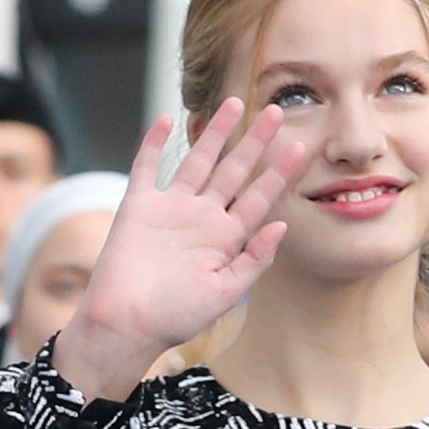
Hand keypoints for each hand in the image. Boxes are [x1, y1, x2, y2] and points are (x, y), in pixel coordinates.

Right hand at [59, 97, 308, 399]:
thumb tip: (282, 225)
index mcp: (226, 238)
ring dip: (214, 133)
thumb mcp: (226, 292)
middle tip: (276, 112)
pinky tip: (165, 119)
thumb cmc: (177, 316)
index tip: (302, 147)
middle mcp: (202, 217)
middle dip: (255, 142)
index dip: (280, 173)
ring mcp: (170, 208)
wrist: (126, 325)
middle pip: (234, 170)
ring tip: (234, 103)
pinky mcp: (138, 206)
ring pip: (197, 161)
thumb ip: (254, 259)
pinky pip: (147, 167)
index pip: (260, 197)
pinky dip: (154, 144)